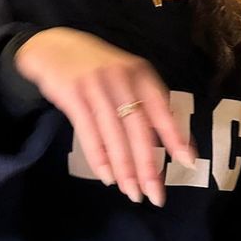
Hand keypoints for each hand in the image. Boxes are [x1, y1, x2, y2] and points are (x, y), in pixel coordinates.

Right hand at [15, 28, 195, 206]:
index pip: (162, 109)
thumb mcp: (125, 74)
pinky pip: (89, 133)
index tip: (187, 162)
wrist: (53, 46)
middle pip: (139, 129)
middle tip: (154, 194)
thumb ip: (145, 101)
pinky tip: (107, 176)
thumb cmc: (96, 66)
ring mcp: (96, 87)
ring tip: (132, 192)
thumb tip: (168, 139)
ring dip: (125, 168)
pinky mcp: (73, 95)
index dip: (175, 136)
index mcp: (140, 73)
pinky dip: (99, 157)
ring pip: (115, 135)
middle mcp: (121, 78)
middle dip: (148, 165)